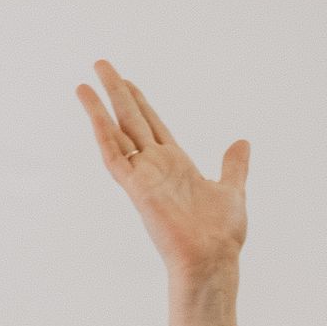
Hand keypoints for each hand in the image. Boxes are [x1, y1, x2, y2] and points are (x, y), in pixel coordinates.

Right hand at [77, 62, 249, 284]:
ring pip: (116, 134)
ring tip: (85, 84)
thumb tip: (242, 144)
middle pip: (131, 121)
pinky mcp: (137, 189)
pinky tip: (93, 112)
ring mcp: (144, 177)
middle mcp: (156, 167)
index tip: (127, 81)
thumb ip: (233, 166)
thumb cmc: (222, 235)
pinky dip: (103, 134)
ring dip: (100, 108)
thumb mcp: (232, 190)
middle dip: (117, 93)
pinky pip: (114, 157)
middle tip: (101, 65)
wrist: (213, 260)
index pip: (152, 125)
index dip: (139, 102)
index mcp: (176, 165)